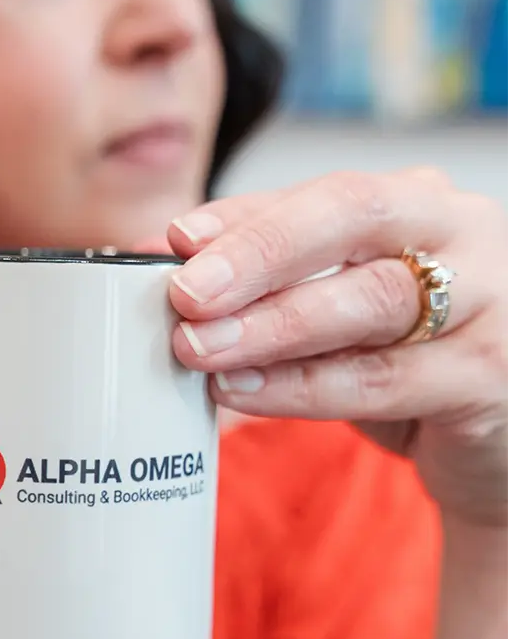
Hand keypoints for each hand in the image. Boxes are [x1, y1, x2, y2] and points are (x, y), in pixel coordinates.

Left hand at [166, 168, 507, 527]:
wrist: (498, 443)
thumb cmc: (411, 364)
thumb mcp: (344, 315)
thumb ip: (273, 285)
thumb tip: (164, 260)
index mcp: (419, 205)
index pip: (323, 195)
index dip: (244, 217)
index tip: (176, 241)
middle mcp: (461, 233)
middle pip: (353, 217)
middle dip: (257, 252)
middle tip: (185, 292)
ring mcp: (486, 300)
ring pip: (367, 299)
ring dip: (271, 325)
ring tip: (199, 348)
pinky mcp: (486, 374)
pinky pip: (381, 379)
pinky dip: (302, 387)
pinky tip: (245, 392)